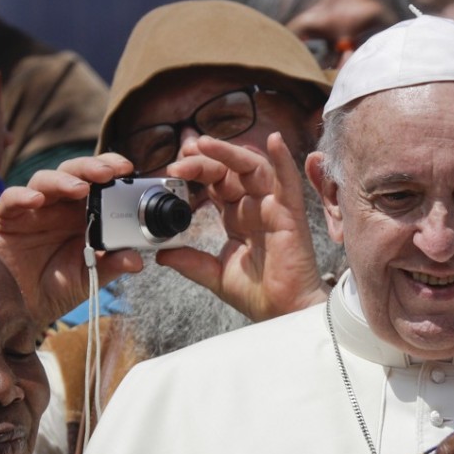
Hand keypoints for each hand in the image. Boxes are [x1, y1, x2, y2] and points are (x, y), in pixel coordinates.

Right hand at [0, 153, 142, 328]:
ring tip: (80, 188)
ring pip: (45, 180)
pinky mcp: (7, 218)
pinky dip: (23, 196)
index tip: (129, 169)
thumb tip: (137, 260)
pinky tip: (36, 200)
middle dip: (91, 167)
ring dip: (63, 180)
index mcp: (85, 210)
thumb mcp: (94, 274)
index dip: (112, 168)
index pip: (99, 179)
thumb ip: (114, 263)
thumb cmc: (63, 284)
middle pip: (74, 172)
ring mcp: (33, 208)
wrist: (29, 307)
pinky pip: (11, 199)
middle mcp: (60, 204)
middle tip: (109, 173)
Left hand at [156, 132, 330, 321]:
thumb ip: (190, 261)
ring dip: (229, 153)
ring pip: (253, 167)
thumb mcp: (214, 275)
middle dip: (204, 160)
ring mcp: (274, 208)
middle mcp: (255, 207)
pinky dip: (283, 159)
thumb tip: (162, 253)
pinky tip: (273, 140)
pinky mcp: (291, 215)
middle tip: (180, 158)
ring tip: (204, 144)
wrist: (281, 313)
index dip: (196, 169)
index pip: (215, 182)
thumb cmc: (257, 294)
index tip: (172, 167)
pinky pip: (289, 182)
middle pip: (229, 170)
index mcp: (237, 217)